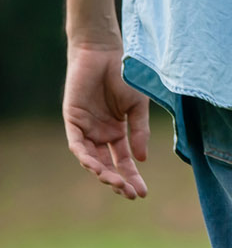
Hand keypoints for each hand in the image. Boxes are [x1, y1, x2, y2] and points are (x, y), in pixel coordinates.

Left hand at [64, 40, 149, 199]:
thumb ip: (138, 132)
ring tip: (115, 182)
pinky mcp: (72, 118)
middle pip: (107, 164)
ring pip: (91, 158)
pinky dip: (85, 155)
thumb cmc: (125, 77)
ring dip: (102, 172)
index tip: (143, 193)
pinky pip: (76, 143)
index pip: (125, 161)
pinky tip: (96, 165)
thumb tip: (141, 159)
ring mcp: (85, 128)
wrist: (107, 53)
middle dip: (118, 180)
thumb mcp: (138, 108)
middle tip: (129, 193)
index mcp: (117, 133)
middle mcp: (100, 134)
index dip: (133, 177)